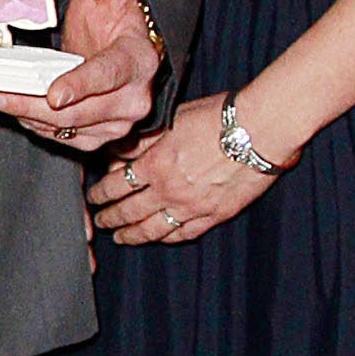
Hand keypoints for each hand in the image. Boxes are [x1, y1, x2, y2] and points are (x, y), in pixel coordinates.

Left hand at [0, 0, 158, 153]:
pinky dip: (29, 122)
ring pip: (64, 128)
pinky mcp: (95, 137)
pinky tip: (6, 106)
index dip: (81, 84)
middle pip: (78, 111)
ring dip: (22, 114)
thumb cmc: (114, 18)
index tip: (54, 93)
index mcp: (138, 61)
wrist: (120, 45)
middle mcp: (133, 99)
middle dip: (30, 103)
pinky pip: (59, 137)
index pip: (110, 74)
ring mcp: (115, 123)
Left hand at [88, 94, 272, 244]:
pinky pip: (184, 233)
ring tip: (121, 238)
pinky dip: (167, 238)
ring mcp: (192, 207)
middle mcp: (170, 190)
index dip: (101, 193)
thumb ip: (145, 139)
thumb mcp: (174, 119)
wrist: (260, 129)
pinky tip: (159, 238)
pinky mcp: (215, 215)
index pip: (116, 185)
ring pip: (153, 229)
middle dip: (110, 218)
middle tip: (100, 221)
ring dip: (132, 235)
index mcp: (155, 164)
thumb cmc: (220, 117)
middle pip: (129, 211)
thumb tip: (120, 151)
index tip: (94, 197)